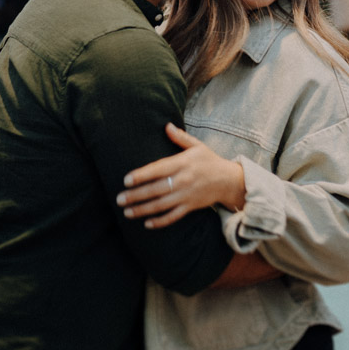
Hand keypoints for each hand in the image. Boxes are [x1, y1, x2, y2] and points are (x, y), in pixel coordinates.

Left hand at [118, 124, 245, 228]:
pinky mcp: (190, 207)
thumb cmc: (210, 161)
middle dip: (136, 195)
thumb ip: (180, 137)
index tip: (127, 180)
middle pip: (156, 190)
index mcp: (182, 164)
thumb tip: (166, 125)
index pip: (158, 169)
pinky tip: (147, 224)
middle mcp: (183, 180)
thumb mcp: (197, 146)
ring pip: (161, 205)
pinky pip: (173, 216)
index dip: (142, 175)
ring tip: (127, 212)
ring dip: (143, 210)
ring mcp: (186, 195)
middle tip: (119, 199)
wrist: (229, 181)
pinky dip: (160, 221)